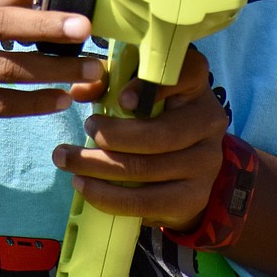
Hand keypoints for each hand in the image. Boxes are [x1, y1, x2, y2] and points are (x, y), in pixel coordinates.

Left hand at [52, 46, 226, 230]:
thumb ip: (108, 83)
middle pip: (160, 134)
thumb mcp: (136, 91)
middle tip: (84, 129)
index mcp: (195, 86)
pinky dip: (110, 197)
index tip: (121, 100)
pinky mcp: (194, 197)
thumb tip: (79, 90)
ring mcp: (206, 163)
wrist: (184, 167)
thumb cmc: (152, 116)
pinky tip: (85, 187)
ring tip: (67, 160)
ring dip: (98, 166)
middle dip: (112, 135)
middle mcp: (209, 122)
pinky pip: (147, 202)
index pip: (188, 74)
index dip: (153, 86)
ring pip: (146, 169)